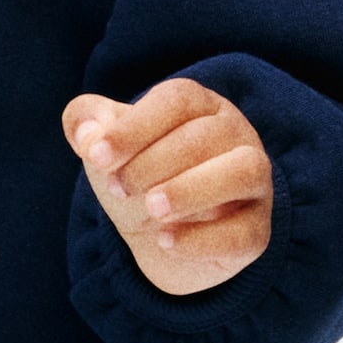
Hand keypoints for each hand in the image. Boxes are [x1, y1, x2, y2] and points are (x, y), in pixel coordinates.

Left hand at [63, 79, 272, 294]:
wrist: (162, 239)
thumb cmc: (141, 177)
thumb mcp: (109, 149)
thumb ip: (88, 125)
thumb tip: (86, 132)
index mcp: (202, 107)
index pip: (177, 99)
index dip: (135, 126)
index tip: (96, 156)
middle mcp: (237, 137)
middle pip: (205, 135)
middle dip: (153, 162)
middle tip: (118, 188)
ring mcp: (255, 184)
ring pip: (244, 171)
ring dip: (192, 189)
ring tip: (151, 208)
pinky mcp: (256, 231)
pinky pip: (244, 232)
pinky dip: (203, 240)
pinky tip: (165, 242)